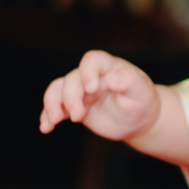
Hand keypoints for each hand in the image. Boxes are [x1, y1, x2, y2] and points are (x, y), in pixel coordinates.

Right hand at [40, 50, 160, 141]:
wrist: (138, 119)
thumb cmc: (142, 101)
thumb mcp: (141, 91)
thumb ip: (129, 81)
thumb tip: (112, 77)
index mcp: (109, 67)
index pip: (92, 60)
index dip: (87, 72)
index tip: (91, 89)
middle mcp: (91, 76)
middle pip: (72, 80)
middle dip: (70, 97)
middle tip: (78, 116)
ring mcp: (80, 91)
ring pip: (57, 90)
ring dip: (52, 104)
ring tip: (54, 121)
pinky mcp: (74, 106)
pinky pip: (55, 107)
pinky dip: (47, 116)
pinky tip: (46, 128)